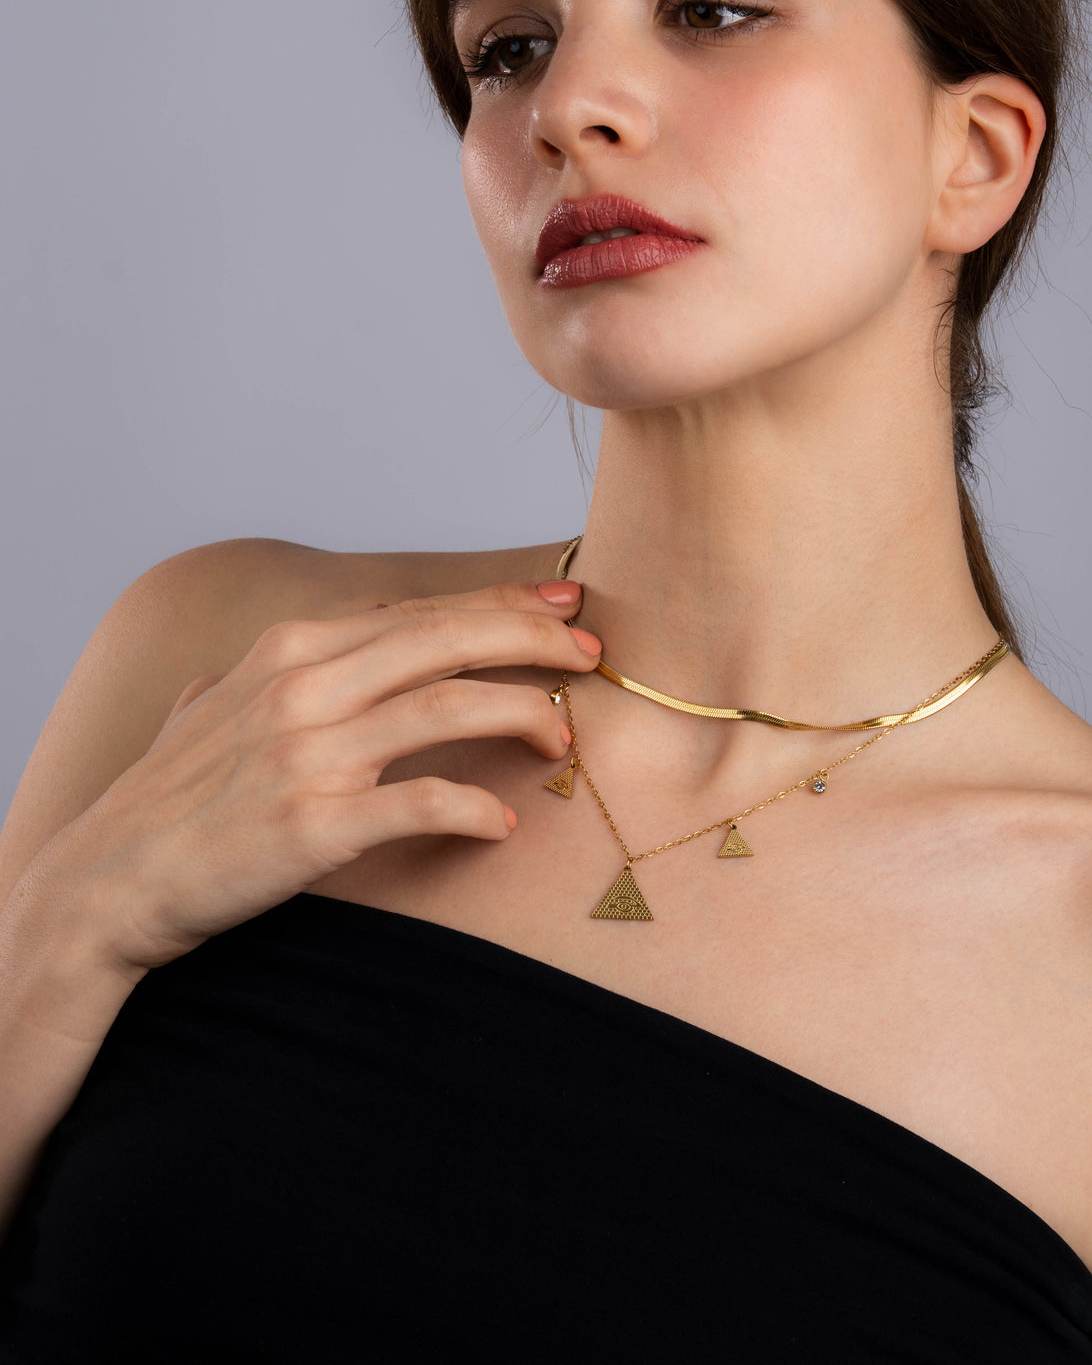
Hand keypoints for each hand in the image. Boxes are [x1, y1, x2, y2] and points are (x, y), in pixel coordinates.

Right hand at [17, 579, 598, 975]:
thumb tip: (298, 652)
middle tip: (590, 653)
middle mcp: (303, 686)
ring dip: (521, 713)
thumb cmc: (167, 797)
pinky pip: (421, 803)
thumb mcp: (215, 704)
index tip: (564, 603)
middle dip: (532, 637)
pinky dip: (474, 807)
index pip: (418, 611)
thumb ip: (267, 670)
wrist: (108, 881)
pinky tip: (503, 821)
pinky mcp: (313, 825)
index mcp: (289, 649)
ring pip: (446, 706)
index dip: (501, 602)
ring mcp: (308, 754)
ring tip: (561, 736)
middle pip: (446, 639)